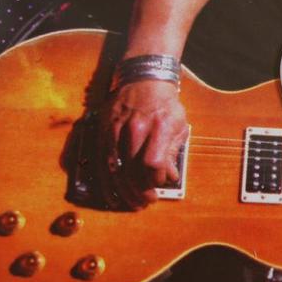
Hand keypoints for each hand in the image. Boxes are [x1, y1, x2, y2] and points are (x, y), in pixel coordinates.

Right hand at [100, 80, 188, 209]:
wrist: (143, 79)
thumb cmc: (165, 104)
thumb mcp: (179, 124)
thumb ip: (173, 151)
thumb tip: (169, 177)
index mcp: (158, 126)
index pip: (152, 162)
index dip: (156, 179)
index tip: (160, 184)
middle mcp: (135, 128)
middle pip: (133, 169)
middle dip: (140, 190)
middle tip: (146, 201)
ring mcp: (117, 130)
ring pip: (116, 168)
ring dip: (124, 190)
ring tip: (133, 202)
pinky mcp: (104, 132)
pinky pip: (103, 161)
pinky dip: (107, 181)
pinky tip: (113, 194)